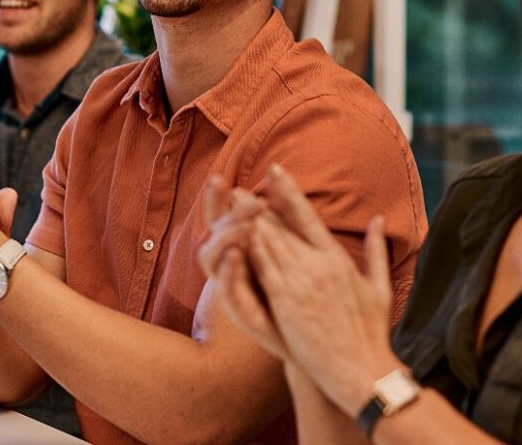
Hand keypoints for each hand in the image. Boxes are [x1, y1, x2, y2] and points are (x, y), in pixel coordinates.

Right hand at [200, 175, 289, 358]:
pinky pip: (227, 287)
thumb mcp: (294, 254)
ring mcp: (232, 289)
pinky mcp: (239, 310)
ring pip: (211, 258)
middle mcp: (231, 267)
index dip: (217, 199)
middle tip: (239, 195)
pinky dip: (229, 270)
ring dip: (225, 237)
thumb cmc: (301, 297)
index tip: (219, 178)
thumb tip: (278, 187)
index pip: (223, 218)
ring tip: (244, 224)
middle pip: (213, 232)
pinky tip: (237, 254)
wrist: (310, 343)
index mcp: (242, 250)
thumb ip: (283, 222)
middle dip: (222, 211)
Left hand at [247, 165, 399, 415]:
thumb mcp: (380, 287)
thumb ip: (375, 250)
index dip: (289, 192)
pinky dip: (249, 249)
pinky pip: (263, 269)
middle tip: (240, 188)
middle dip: (259, 205)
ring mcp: (301, 282)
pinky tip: (235, 235)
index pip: (308, 216)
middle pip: (282, 226)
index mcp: (338, 259)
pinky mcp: (286, 302)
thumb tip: (379, 221)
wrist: (360, 369)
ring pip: (270, 243)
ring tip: (232, 204)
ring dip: (249, 221)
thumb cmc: (370, 333)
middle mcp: (318, 264)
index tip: (275, 172)